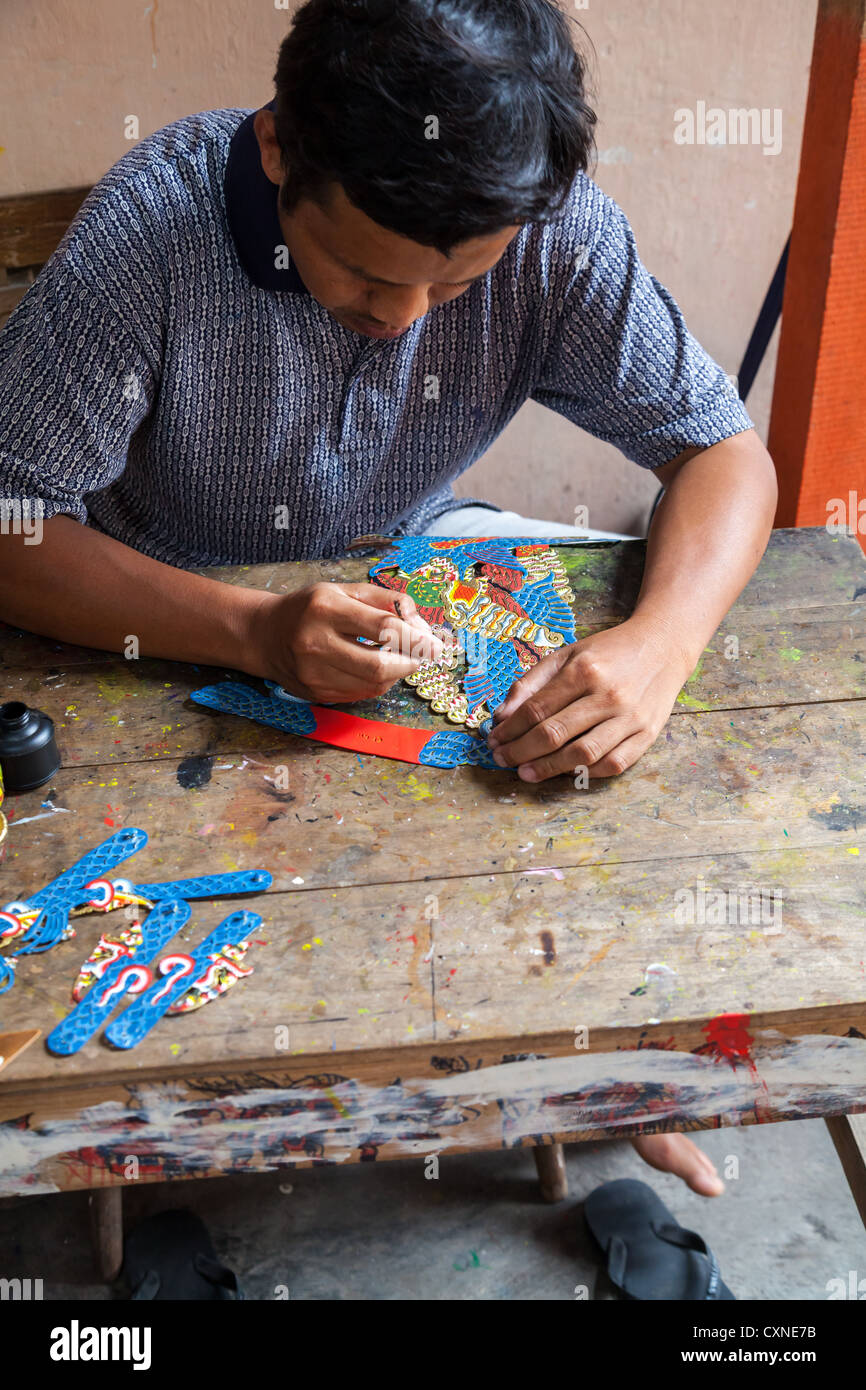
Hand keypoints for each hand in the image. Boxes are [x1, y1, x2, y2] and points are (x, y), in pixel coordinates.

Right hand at [245, 582, 443, 703]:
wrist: (265, 635)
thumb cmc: (311, 608)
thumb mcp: (344, 589)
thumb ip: (385, 600)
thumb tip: (421, 624)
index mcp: (326, 608)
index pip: (383, 628)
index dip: (416, 638)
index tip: (436, 645)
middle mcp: (316, 642)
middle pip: (379, 665)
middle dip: (410, 663)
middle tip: (424, 657)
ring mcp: (313, 673)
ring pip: (372, 684)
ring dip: (396, 674)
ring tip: (398, 659)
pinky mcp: (315, 692)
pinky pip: (360, 693)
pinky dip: (377, 683)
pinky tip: (376, 669)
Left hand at [486, 614, 692, 782]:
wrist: (663, 646)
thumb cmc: (609, 652)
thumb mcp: (567, 655)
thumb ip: (531, 683)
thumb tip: (502, 717)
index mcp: (584, 671)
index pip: (537, 709)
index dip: (510, 730)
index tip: (494, 741)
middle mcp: (608, 695)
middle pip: (554, 734)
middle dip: (521, 752)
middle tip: (502, 760)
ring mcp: (630, 718)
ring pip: (582, 755)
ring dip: (548, 769)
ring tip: (525, 773)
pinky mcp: (647, 735)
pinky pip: (613, 764)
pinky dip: (586, 772)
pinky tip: (565, 772)